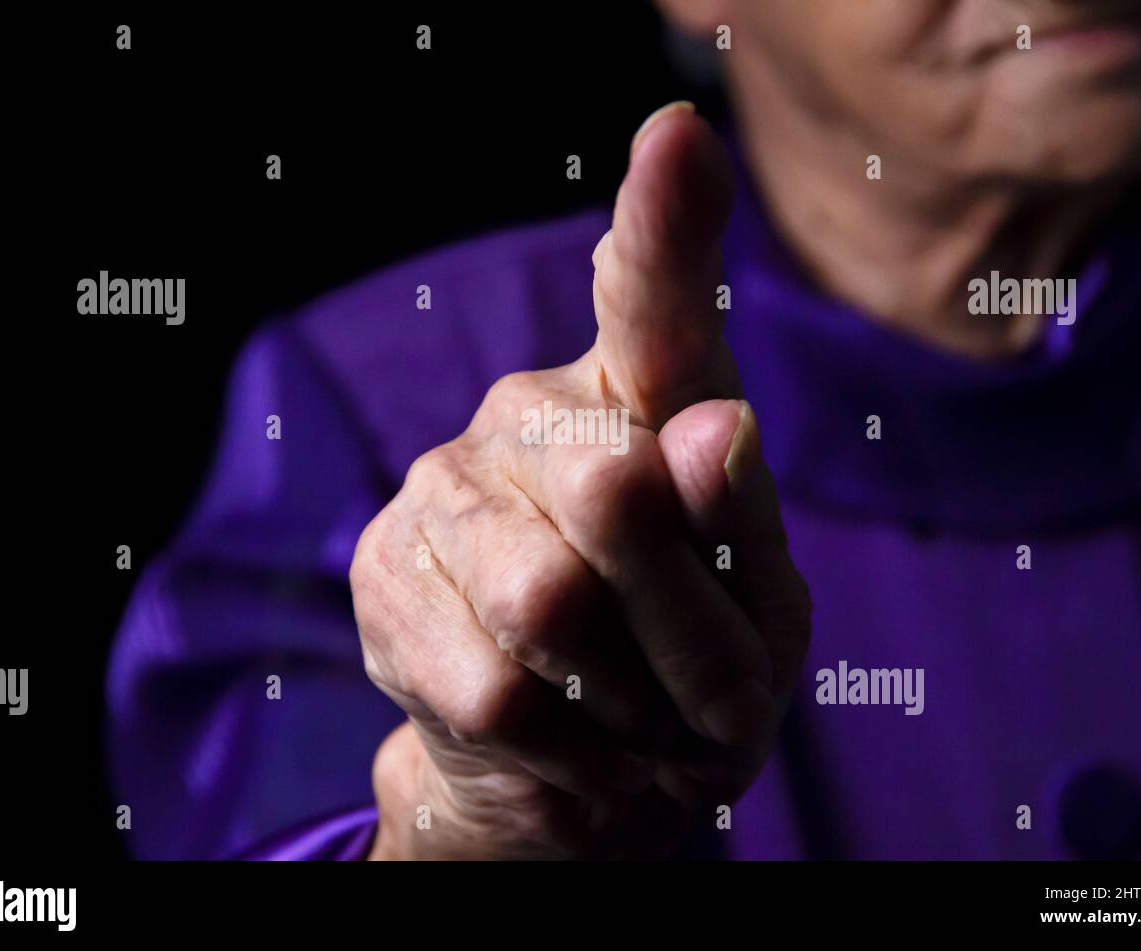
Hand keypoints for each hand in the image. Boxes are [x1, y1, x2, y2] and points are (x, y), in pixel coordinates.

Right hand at [352, 102, 810, 859]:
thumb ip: (734, 521)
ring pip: (549, 605)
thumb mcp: (757, 609)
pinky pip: (495, 689)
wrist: (577, 765)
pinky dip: (565, 748)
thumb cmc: (689, 667)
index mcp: (649, 395)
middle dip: (688, 636)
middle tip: (701, 694)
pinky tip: (568, 738)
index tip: (677, 140)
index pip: (654, 297)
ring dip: (627, 702)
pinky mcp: (383, 576)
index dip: (665, 221)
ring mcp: (446, 486)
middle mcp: (536, 413)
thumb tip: (708, 428)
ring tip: (632, 715)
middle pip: (620, 498)